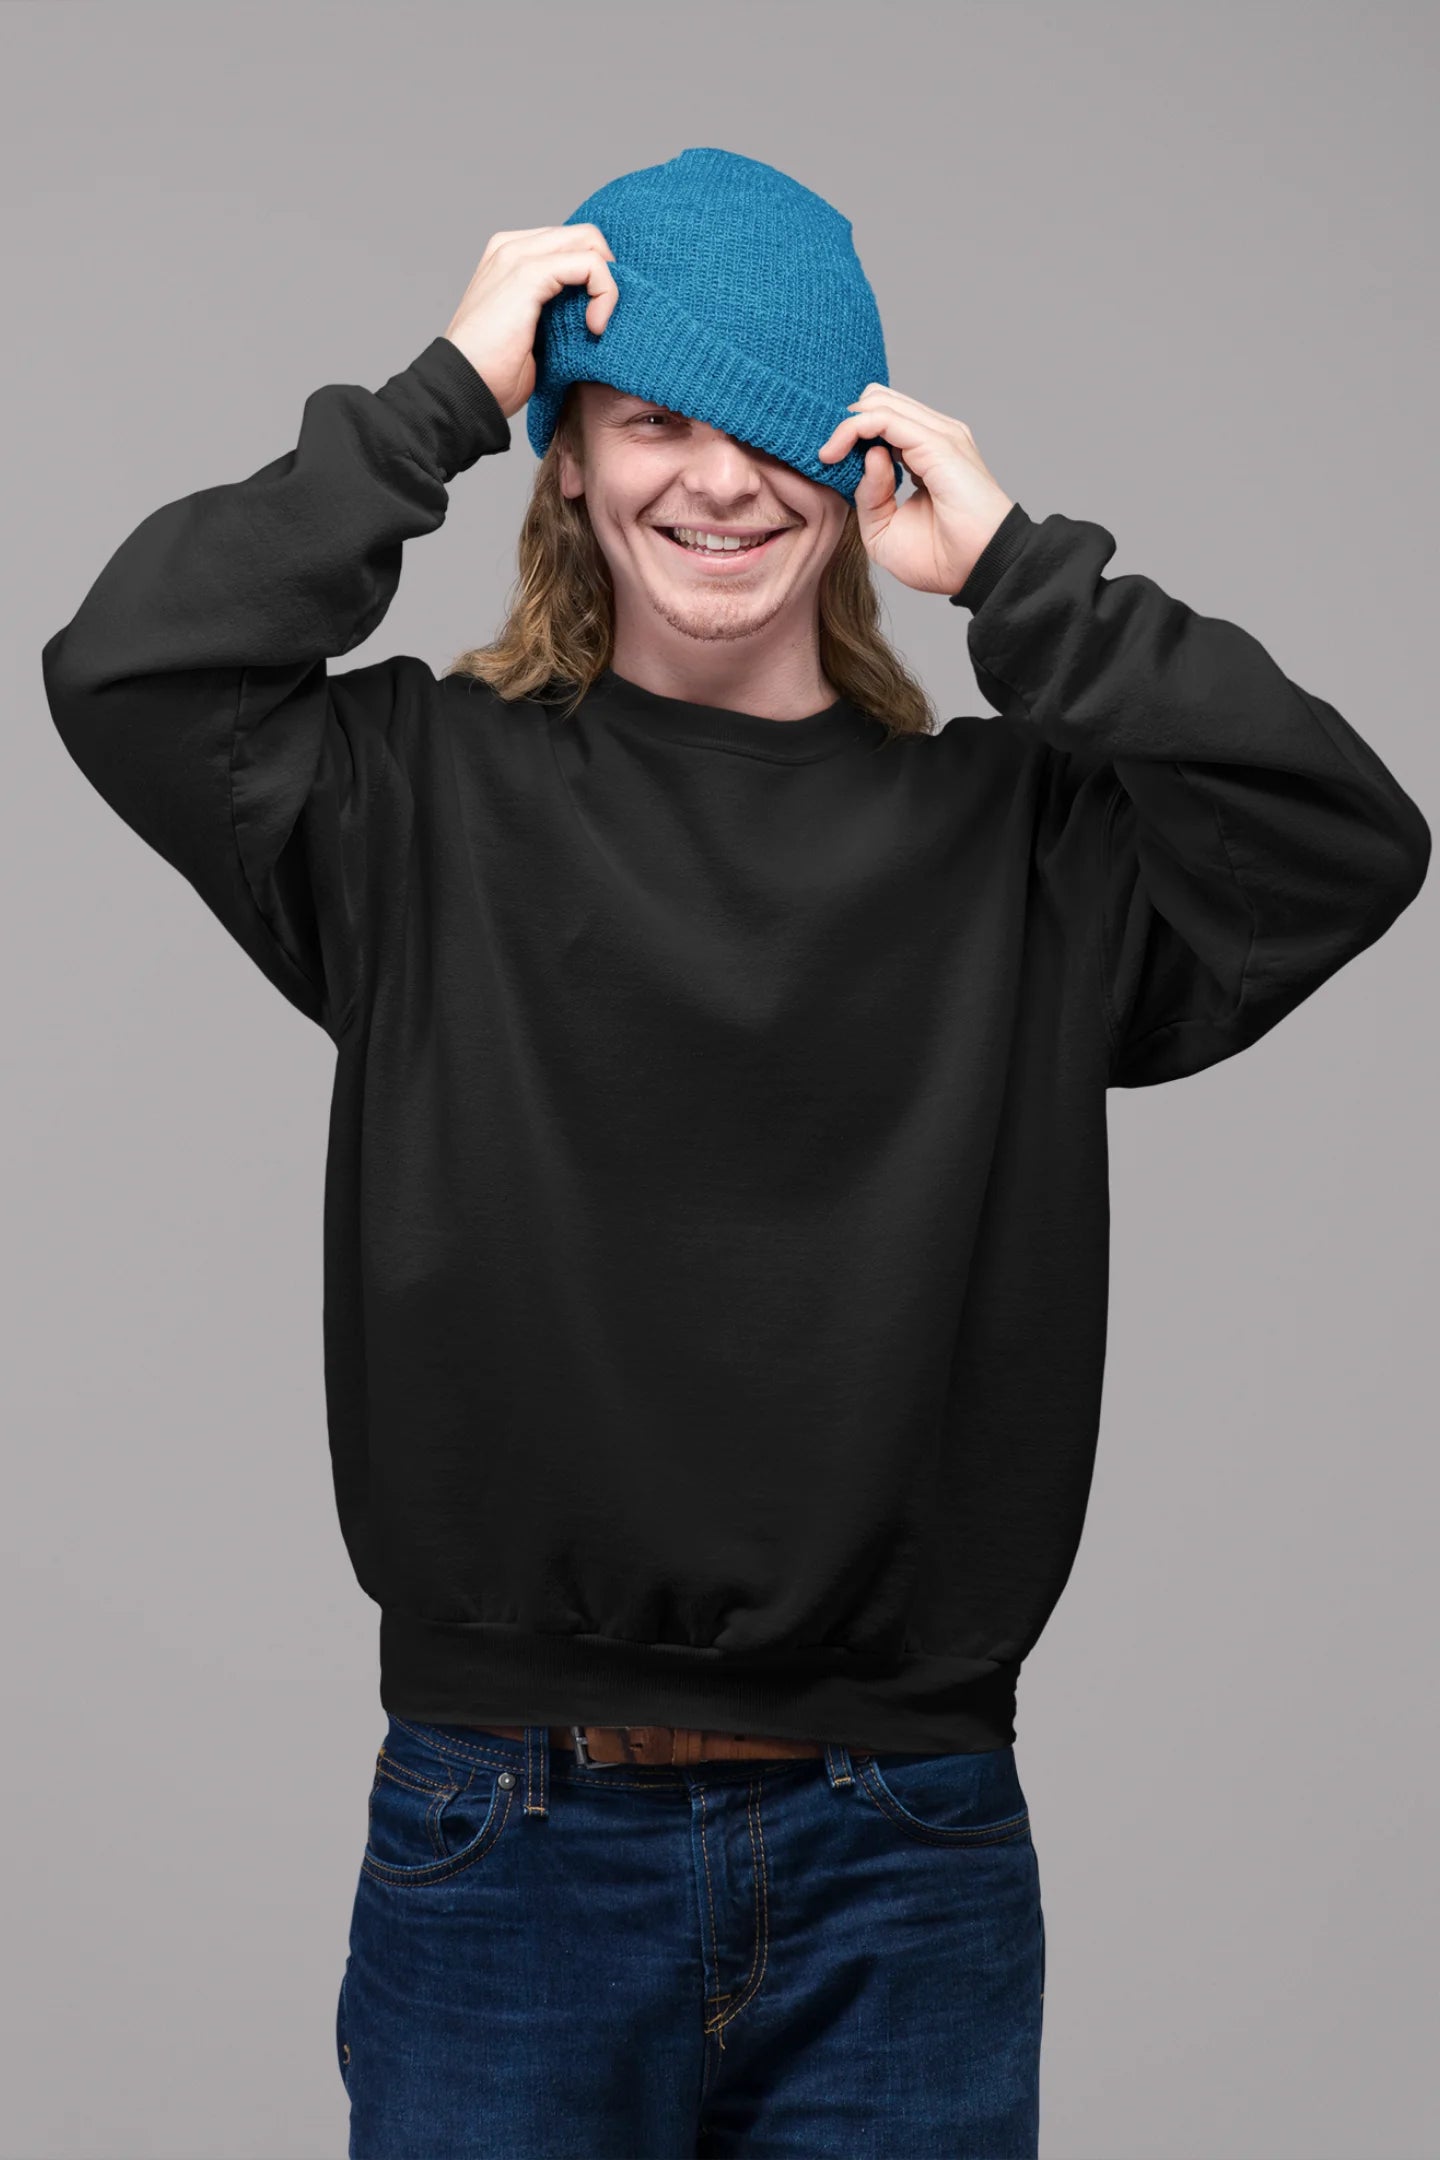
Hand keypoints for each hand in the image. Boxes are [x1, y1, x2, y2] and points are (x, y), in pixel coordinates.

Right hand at [443, 226, 619, 419]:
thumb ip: (556, 307)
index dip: (596, 277)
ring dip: (608, 285)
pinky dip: (604, 293)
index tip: (598, 318)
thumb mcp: (533, 332)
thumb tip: (595, 309)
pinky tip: (595, 327)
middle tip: (604, 318)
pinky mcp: (528, 274)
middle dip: (607, 275)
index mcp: (509, 257)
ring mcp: (517, 256)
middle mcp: (512, 247)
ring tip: (598, 327)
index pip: (570, 244)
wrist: (463, 389)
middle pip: (584, 236)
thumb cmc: (494, 374)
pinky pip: (589, 263)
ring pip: (590, 243)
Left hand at [817, 388, 1014, 595]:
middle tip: (824, 454)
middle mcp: (934, 437)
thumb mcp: (885, 531)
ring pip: (878, 402)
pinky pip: (883, 418)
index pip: (882, 419)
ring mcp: (938, 435)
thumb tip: (867, 456)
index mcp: (925, 454)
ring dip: (844, 425)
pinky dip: (853, 429)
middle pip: (878, 401)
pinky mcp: (936, 443)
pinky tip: (835, 453)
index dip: (849, 432)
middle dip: (843, 422)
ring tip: (827, 455)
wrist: (977, 571)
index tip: (824, 459)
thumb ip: (869, 494)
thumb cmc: (940, 558)